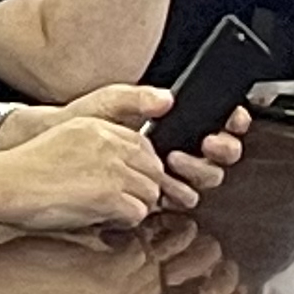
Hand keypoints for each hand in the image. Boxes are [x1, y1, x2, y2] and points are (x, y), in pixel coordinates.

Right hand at [0, 112, 172, 234]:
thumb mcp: (64, 140)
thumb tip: (119, 167)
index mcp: (98, 127)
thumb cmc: (26, 169)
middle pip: (153, 169)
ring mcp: (111, 169)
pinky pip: (137, 213)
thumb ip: (95, 145)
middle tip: (125, 203)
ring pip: (150, 192)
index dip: (143, 167)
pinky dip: (125, 222)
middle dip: (143, 188)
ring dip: (136, 206)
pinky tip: (105, 222)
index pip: (143, 145)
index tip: (132, 182)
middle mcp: (109, 144)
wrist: (5, 185)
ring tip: (112, 214)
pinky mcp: (108, 196)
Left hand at [61, 80, 240, 205]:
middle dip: (221, 148)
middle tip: (206, 143)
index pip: (221, 120)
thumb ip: (139, 96)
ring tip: (177, 160)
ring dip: (199, 170)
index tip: (231, 119)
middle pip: (223, 152)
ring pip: (208, 177)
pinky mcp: (159, 191)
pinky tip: (168, 187)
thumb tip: (167, 99)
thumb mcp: (111, 101)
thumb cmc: (85, 121)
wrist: (60, 146)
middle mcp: (183, 145)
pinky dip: (181, 192)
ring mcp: (173, 170)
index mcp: (178, 120)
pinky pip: (183, 197)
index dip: (233, 121)